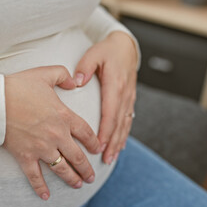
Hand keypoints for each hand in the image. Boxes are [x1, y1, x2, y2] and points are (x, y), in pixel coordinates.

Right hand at [3, 66, 101, 199]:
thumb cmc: (19, 86)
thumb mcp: (45, 73)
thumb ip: (64, 76)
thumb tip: (75, 83)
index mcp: (64, 117)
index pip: (86, 133)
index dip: (94, 143)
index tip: (98, 150)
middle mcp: (57, 136)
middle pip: (78, 156)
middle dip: (87, 169)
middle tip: (91, 177)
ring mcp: (41, 148)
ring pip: (61, 169)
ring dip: (72, 178)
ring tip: (78, 185)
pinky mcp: (25, 156)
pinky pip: (35, 176)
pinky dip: (40, 188)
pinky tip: (46, 197)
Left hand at [74, 31, 137, 164]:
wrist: (126, 47)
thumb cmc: (107, 50)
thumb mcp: (94, 54)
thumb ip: (85, 67)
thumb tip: (76, 82)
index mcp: (114, 86)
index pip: (110, 113)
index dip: (105, 131)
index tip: (99, 145)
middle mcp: (124, 95)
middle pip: (118, 124)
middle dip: (112, 143)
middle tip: (105, 159)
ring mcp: (128, 98)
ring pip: (124, 124)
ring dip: (119, 142)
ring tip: (111, 158)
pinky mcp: (129, 100)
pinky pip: (128, 120)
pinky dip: (123, 134)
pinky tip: (120, 146)